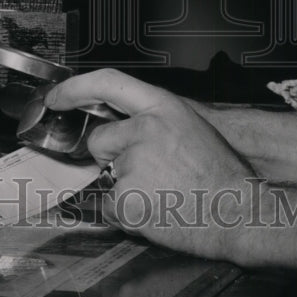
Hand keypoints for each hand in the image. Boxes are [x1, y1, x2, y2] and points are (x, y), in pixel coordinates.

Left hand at [45, 69, 256, 262]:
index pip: (108, 83)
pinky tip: (155, 210)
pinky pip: (110, 206)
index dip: (75, 88)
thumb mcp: (190, 127)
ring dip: (123, 187)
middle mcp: (146, 130)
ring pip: (106, 176)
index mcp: (163, 107)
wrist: (239, 213)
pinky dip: (126, 213)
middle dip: (111, 157)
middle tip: (147, 172)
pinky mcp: (127, 197)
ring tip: (160, 192)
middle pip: (99, 140)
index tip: (57, 97)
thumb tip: (122, 122)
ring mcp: (134, 163)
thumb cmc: (220, 174)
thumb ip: (153, 120)